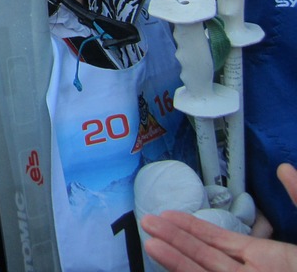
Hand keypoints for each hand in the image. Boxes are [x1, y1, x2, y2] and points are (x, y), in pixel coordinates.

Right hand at [140, 164, 296, 271]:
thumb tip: (286, 168)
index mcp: (269, 259)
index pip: (220, 241)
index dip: (193, 228)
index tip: (168, 216)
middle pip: (205, 257)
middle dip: (175, 240)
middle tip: (147, 223)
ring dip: (176, 260)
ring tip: (151, 243)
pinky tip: (173, 268)